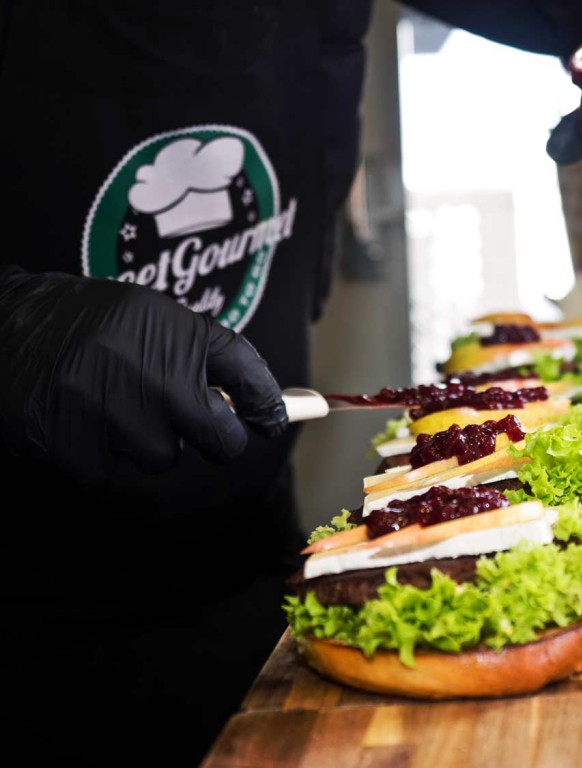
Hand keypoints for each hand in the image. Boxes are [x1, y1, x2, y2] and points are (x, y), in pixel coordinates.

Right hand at [0, 269, 286, 482]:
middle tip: (201, 431)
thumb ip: (197, 354)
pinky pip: (107, 471)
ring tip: (108, 404)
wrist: (2, 322)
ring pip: (160, 459)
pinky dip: (93, 453)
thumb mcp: (149, 317)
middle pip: (220, 440)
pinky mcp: (73, 441)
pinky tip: (74, 418)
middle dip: (217, 442)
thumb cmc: (84, 322)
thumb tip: (249, 406)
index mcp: (178, 333)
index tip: (273, 421)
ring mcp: (116, 411)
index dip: (269, 405)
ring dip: (142, 443)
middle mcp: (157, 372)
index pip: (247, 373)